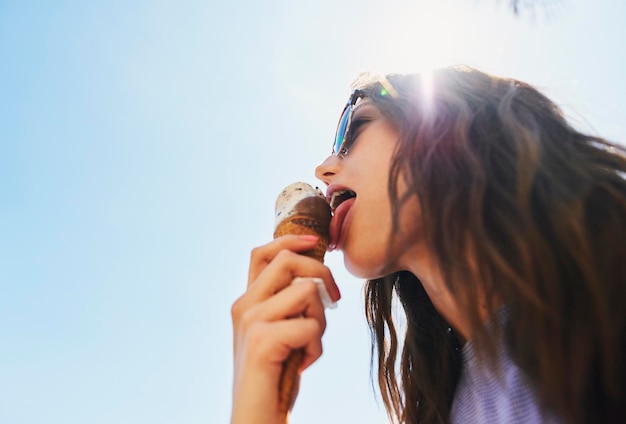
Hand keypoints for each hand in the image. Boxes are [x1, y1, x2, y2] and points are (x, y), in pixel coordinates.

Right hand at [231, 235, 340, 423]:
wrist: (256, 418)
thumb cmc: (275, 377)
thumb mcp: (280, 333)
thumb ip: (287, 305)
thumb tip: (316, 279)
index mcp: (246, 302)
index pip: (263, 252)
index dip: (291, 240)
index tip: (317, 242)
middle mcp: (244, 306)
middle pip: (288, 260)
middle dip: (321, 274)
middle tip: (334, 301)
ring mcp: (251, 322)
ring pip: (306, 291)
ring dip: (321, 319)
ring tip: (309, 344)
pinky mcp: (263, 341)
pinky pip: (310, 326)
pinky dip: (317, 348)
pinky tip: (303, 365)